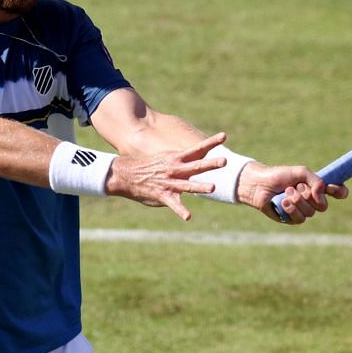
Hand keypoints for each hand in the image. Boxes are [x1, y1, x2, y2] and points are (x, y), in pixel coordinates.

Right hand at [104, 132, 222, 220]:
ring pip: (188, 185)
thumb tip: (198, 159)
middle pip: (197, 166)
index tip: (224, 135)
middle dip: (211, 164)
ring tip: (213, 188)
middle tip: (224, 161)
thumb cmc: (150, 167)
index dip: (211, 142)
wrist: (126, 175)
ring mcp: (170, 183)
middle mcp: (175, 169)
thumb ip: (183, 161)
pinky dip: (181, 211)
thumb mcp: (167, 159)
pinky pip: (174, 204)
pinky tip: (188, 217)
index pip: (198, 149)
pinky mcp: (163, 196)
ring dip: (200, 187)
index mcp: (177, 158)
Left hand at [237, 163, 348, 224]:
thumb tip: (321, 197)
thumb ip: (316, 181)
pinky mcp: (292, 219)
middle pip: (323, 206)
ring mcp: (302, 211)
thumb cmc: (279, 176)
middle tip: (297, 187)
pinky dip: (292, 209)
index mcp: (316, 188)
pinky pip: (300, 219)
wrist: (260, 184)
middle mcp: (311, 201)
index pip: (336, 192)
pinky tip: (283, 202)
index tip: (333, 188)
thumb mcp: (301, 173)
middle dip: (310, 196)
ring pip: (311, 212)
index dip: (339, 192)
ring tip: (286, 192)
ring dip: (298, 201)